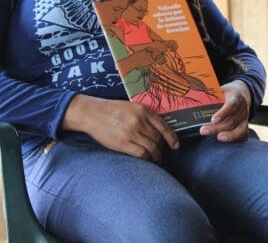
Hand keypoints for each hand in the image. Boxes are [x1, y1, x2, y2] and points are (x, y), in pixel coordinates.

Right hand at [62, 94, 177, 162]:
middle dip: (161, 147)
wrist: (92, 113)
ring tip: (155, 159)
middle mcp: (139, 121)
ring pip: (151, 148)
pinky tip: (146, 160)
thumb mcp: (131, 107)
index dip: (172, 137)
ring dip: (156, 155)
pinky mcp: (122, 143)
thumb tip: (158, 131)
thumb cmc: (112, 110)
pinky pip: (141, 154)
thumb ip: (145, 117)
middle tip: (160, 152)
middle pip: (157, 138)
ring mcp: (131, 133)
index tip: (175, 145)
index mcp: (142, 110)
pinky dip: (146, 158)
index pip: (163, 126)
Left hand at [199, 80, 250, 141]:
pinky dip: (235, 139)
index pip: (231, 105)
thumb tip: (193, 98)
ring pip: (239, 129)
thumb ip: (211, 95)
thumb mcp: (220, 89)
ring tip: (218, 138)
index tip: (213, 120)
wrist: (243, 93)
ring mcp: (245, 118)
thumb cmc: (227, 93)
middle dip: (217, 128)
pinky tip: (225, 141)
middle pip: (232, 121)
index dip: (223, 113)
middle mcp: (242, 108)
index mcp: (236, 97)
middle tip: (203, 130)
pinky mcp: (245, 125)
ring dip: (229, 136)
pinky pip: (243, 135)